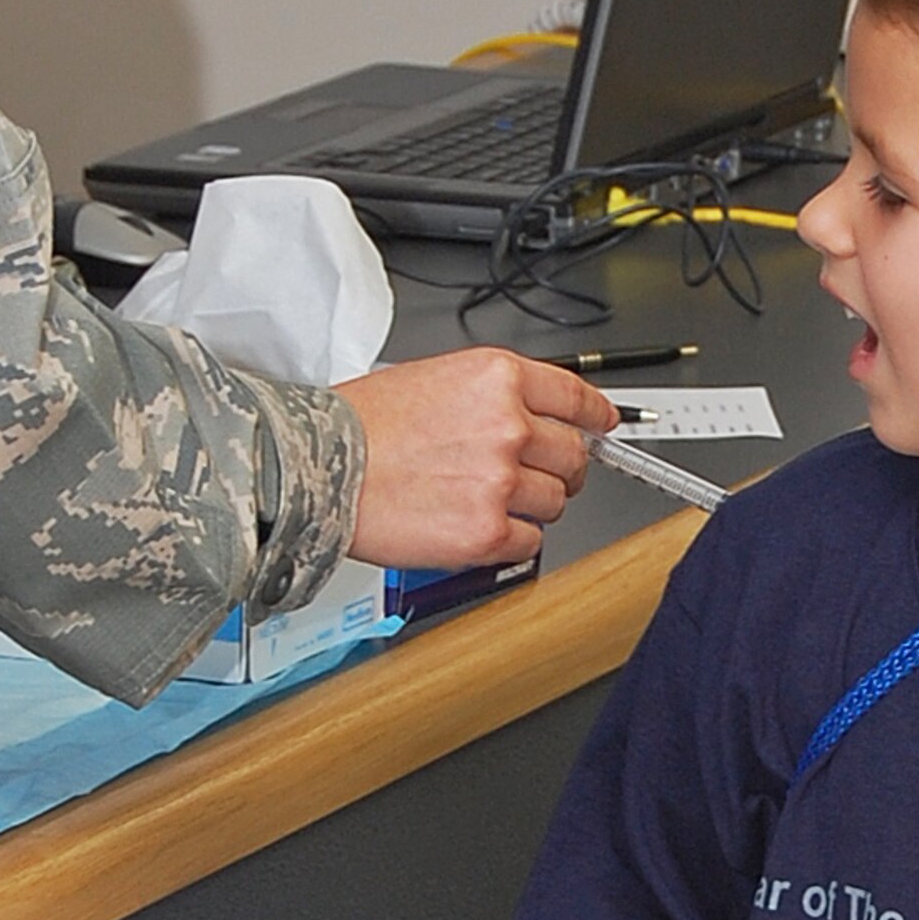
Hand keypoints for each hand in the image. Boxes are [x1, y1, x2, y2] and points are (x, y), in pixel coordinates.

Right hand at [336, 348, 616, 568]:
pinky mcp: (487, 530)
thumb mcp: (434, 379)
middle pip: (574, 455)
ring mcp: (501, 480)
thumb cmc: (360, 427)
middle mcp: (507, 425)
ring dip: (529, 505)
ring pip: (555, 502)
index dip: (596, 416)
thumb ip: (493, 397)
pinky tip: (472, 525)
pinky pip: (530, 541)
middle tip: (525, 475)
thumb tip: (538, 417)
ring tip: (479, 498)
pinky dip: (508, 539)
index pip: (575, 396)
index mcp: (496, 378)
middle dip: (558, 469)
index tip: (604, 426)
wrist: (314, 468)